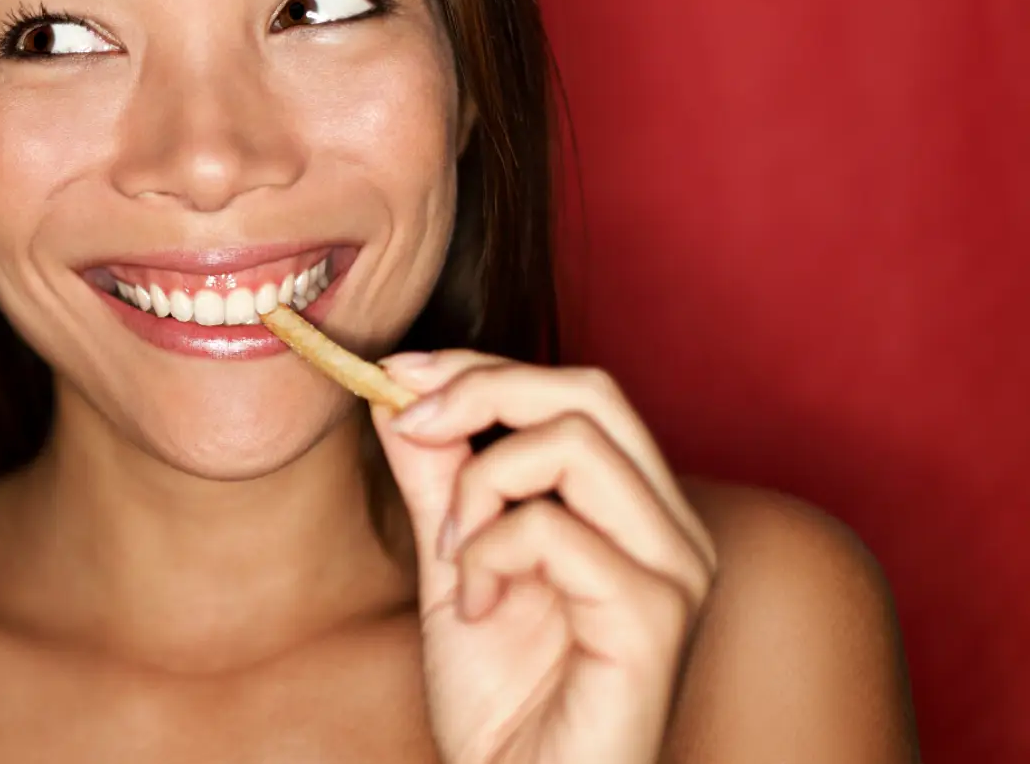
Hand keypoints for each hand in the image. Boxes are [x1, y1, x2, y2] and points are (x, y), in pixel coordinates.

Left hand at [373, 352, 717, 763]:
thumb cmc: (504, 703)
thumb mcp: (454, 564)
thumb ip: (438, 478)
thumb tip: (398, 394)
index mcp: (638, 511)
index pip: (576, 392)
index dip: (480, 367)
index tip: (394, 374)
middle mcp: (673, 530)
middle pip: (590, 392)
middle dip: (481, 389)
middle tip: (409, 423)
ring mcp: (675, 571)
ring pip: (575, 444)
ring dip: (481, 484)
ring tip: (453, 555)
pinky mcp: (655, 617)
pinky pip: (554, 531)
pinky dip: (489, 557)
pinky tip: (476, 611)